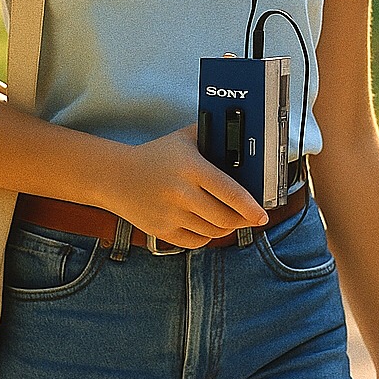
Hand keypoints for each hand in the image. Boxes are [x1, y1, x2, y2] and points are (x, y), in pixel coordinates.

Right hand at [105, 126, 267, 247]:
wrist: (115, 177)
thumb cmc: (155, 156)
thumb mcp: (184, 139)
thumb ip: (213, 136)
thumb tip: (244, 140)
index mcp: (191, 168)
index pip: (230, 192)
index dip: (251, 207)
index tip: (263, 215)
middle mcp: (181, 193)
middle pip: (225, 218)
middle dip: (242, 220)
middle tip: (250, 216)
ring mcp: (170, 215)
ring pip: (213, 232)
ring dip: (226, 227)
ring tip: (229, 217)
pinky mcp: (162, 232)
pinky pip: (196, 242)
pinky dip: (208, 236)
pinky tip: (208, 224)